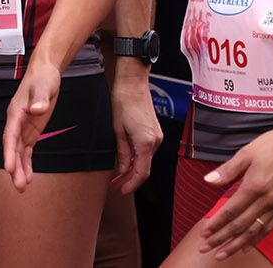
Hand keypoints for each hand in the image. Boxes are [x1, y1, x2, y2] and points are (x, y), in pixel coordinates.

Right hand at [2, 59, 61, 192]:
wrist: (44, 72)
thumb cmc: (43, 77)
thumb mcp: (44, 86)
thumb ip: (40, 99)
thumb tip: (37, 110)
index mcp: (15, 112)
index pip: (10, 135)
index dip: (9, 152)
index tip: (9, 168)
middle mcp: (16, 122)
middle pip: (13, 148)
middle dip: (14, 167)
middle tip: (18, 186)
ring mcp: (23, 128)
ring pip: (18, 152)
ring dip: (19, 169)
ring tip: (22, 188)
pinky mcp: (31, 131)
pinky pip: (27, 150)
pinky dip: (26, 163)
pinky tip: (28, 177)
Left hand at [109, 73, 162, 192]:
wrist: (133, 82)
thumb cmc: (123, 101)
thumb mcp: (117, 131)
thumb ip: (122, 153)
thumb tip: (122, 170)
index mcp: (146, 142)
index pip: (141, 172)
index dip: (131, 184)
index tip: (120, 190)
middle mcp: (156, 141)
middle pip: (145, 168)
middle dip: (130, 179)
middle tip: (115, 185)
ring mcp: (157, 136)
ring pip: (146, 160)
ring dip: (133, 169)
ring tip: (118, 175)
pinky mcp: (155, 131)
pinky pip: (147, 151)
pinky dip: (137, 158)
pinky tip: (126, 161)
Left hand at [200, 118, 272, 258]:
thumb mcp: (246, 153)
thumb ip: (227, 170)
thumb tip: (209, 181)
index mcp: (255, 186)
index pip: (231, 211)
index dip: (217, 224)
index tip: (205, 233)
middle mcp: (267, 199)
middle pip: (240, 225)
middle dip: (222, 239)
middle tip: (207, 249)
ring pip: (254, 231)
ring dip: (237, 244)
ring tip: (223, 254)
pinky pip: (269, 228)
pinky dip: (256, 239)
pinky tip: (247, 245)